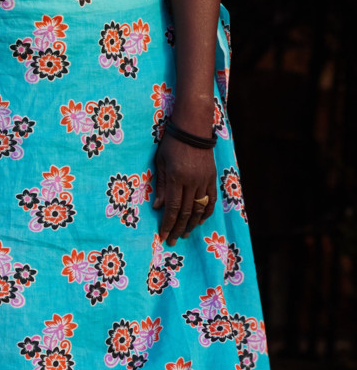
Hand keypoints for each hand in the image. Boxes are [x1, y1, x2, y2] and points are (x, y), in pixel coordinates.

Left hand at [153, 130, 214, 244]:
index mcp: (176, 178)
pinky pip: (211, 200)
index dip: (168, 224)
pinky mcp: (212, 178)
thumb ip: (160, 185)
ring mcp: (204, 181)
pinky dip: (206, 213)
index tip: (163, 236)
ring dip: (191, 224)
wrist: (193, 129)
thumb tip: (158, 207)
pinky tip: (200, 221)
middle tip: (173, 240)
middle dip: (178, 228)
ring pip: (199, 209)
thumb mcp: (160, 162)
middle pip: (186, 212)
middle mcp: (191, 182)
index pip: (172, 208)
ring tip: (185, 234)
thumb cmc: (171, 143)